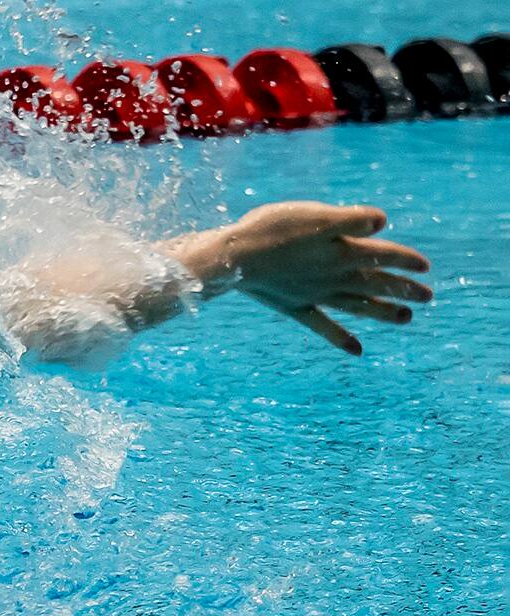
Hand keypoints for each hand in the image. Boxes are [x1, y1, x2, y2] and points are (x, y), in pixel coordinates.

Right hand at [170, 202, 431, 354]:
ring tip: (407, 320)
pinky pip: (324, 325)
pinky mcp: (295, 307)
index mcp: (343, 251)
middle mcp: (334, 277)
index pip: (384, 254)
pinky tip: (357, 351)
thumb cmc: (272, 229)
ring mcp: (315, 295)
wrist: (235, 259)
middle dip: (403, 289)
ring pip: (358, 305)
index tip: (425, 267)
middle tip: (428, 297)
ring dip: (383, 312)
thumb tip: (383, 221)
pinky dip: (341, 338)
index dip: (405, 259)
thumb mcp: (315, 216)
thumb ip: (351, 220)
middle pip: (376, 283)